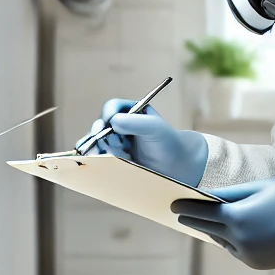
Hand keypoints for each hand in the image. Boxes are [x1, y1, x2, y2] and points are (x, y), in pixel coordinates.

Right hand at [81, 98, 208, 186]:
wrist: (176, 166)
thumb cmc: (168, 142)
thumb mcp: (155, 128)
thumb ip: (136, 122)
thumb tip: (113, 121)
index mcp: (132, 112)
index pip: (112, 107)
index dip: (108, 114)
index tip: (110, 123)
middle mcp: (122, 125)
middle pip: (100, 125)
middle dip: (103, 134)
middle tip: (115, 143)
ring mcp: (117, 142)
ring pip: (98, 141)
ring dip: (104, 147)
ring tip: (122, 154)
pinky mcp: (115, 158)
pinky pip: (101, 156)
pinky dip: (102, 158)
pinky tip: (116, 161)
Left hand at [171, 175, 274, 268]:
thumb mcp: (259, 188)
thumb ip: (230, 194)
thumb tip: (208, 197)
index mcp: (238, 219)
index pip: (202, 213)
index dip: (186, 207)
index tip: (173, 203)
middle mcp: (240, 241)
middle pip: (209, 228)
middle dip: (196, 219)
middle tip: (182, 211)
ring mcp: (249, 256)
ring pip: (223, 241)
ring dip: (214, 230)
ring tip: (204, 220)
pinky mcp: (260, 264)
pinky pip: (237, 251)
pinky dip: (232, 240)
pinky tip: (229, 231)